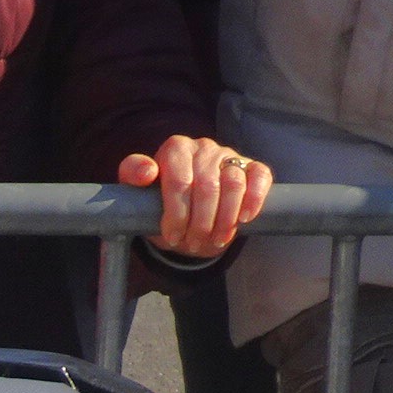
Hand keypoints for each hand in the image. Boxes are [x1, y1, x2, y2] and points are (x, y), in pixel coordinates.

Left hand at [117, 136, 272, 257]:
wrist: (186, 212)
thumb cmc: (159, 203)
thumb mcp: (138, 192)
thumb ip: (133, 176)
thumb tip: (147, 172)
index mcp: (176, 148)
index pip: (179, 182)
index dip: (177, 214)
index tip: (173, 237)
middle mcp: (204, 147)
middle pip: (207, 187)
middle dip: (200, 223)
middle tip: (193, 245)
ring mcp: (229, 156)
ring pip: (234, 185)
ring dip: (224, 220)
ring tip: (214, 240)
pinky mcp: (252, 167)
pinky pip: (259, 178)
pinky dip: (254, 200)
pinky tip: (243, 220)